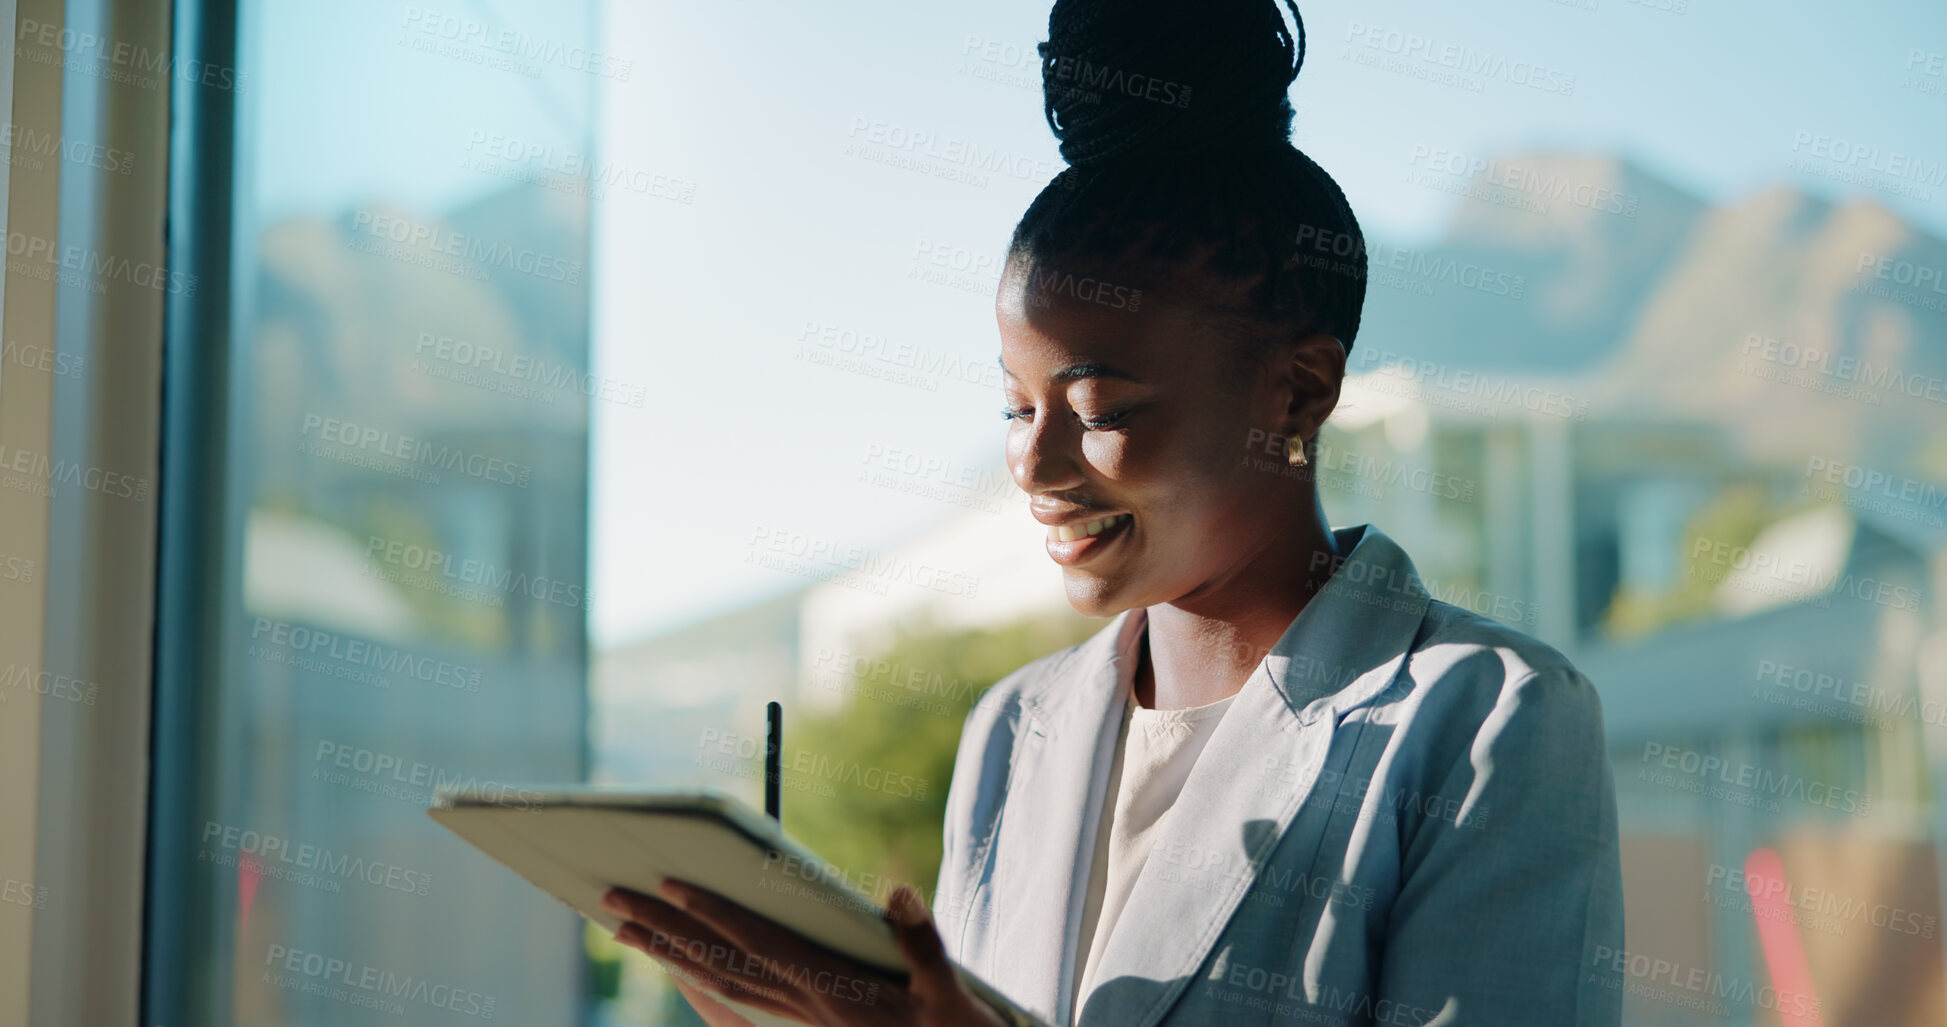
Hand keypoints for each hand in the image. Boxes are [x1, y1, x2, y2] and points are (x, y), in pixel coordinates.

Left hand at [603, 879, 1007, 1026]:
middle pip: (719, 965)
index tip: (670, 883)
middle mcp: (805, 1008)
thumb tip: (898, 893)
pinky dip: (701, 978)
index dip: (713, 913)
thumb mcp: (949, 994)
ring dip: (669, 954)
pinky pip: (738, 999)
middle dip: (664, 931)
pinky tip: (680, 963)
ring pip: (719, 984)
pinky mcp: (808, 1023)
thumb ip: (923, 945)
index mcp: (832, 992)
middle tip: (612, 898)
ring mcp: (802, 1020)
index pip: (759, 945)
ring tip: (625, 926)